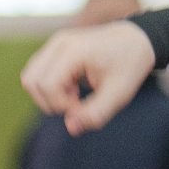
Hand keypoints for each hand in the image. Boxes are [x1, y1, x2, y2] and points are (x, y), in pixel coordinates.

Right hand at [20, 17, 154, 130]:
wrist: (137, 40)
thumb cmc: (130, 65)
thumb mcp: (118, 94)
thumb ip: (95, 114)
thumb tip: (71, 128)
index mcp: (73, 50)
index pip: (47, 85)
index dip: (61, 105)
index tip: (84, 109)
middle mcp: (59, 43)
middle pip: (31, 81)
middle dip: (50, 102)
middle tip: (77, 104)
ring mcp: (54, 44)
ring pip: (30, 78)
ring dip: (49, 96)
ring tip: (76, 96)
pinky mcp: (54, 50)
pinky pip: (39, 74)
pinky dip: (52, 89)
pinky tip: (74, 89)